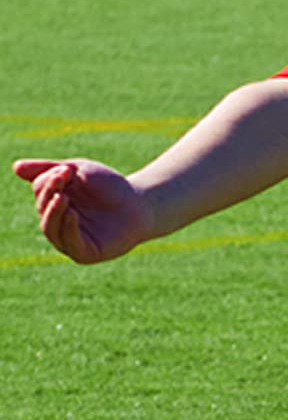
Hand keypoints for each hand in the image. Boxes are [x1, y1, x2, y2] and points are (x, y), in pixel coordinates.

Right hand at [13, 158, 152, 264]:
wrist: (141, 204)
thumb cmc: (110, 187)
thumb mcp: (78, 170)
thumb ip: (48, 170)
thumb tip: (14, 167)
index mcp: (53, 202)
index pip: (40, 192)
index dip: (49, 181)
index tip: (66, 169)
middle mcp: (58, 222)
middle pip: (43, 209)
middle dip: (50, 193)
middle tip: (63, 179)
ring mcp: (71, 239)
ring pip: (50, 229)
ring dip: (53, 212)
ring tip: (63, 197)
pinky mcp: (86, 252)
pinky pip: (70, 244)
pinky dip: (68, 229)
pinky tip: (72, 215)